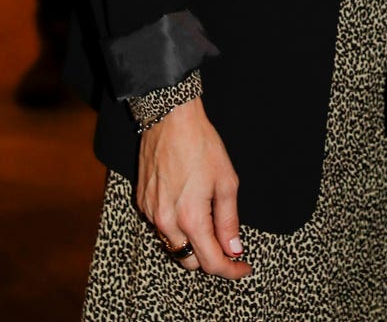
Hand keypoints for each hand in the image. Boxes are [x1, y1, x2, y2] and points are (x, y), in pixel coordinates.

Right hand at [136, 96, 251, 278]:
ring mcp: (151, 213)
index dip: (231, 269)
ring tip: (208, 215)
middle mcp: (167, 221)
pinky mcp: (142, 203)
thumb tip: (234, 248)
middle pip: (190, 261)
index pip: (211, 262)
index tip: (242, 267)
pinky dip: (176, 225)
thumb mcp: (227, 181)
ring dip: (192, 241)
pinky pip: (161, 227)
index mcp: (191, 217)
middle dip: (210, 256)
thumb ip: (229, 220)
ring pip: (174, 245)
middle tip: (227, 240)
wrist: (171, 119)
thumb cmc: (201, 145)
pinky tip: (188, 204)